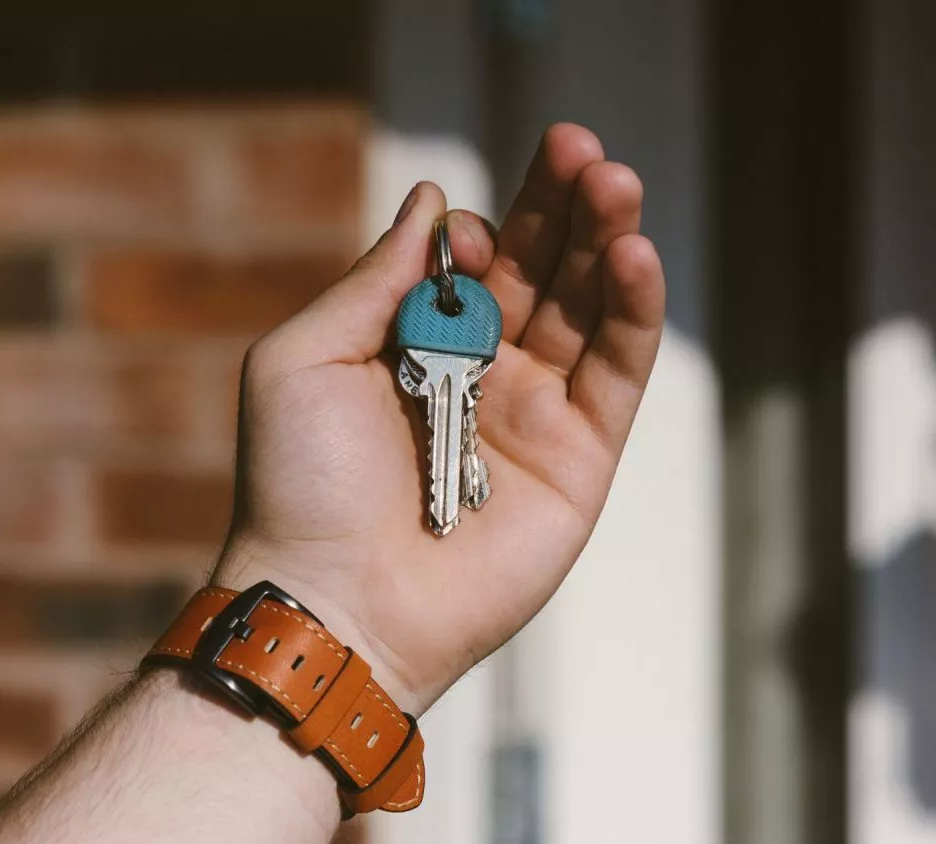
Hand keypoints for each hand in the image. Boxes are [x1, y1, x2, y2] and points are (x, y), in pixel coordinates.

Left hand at [212, 124, 664, 713]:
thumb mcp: (305, 359)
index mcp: (416, 346)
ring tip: (615, 182)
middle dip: (563, 206)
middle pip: (544, 270)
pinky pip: (619, 374)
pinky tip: (633, 257)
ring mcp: (536, 414)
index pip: (476, 262)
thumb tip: (431, 201)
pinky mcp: (581, 459)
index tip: (471, 234)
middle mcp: (484, 372)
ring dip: (607, 241)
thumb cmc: (301, 485)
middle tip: (582, 149)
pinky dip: (634, 312)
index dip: (486, 230)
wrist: (336, 602)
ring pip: (590, 309)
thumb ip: (374, 280)